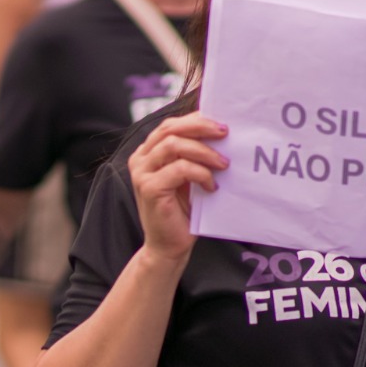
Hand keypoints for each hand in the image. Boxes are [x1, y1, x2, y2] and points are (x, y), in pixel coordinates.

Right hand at [128, 113, 228, 261]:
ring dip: (204, 151)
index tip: (221, 123)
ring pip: (174, 145)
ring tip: (223, 164)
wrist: (169, 247)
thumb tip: (219, 133)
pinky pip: (179, 169)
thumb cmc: (182, 212)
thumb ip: (193, 156)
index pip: (170, 125)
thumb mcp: (188, 177)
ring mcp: (142, 173)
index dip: (195, 120)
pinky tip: (211, 187)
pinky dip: (200, 174)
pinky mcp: (149, 188)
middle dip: (200, 127)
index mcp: (148, 153)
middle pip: (170, 129)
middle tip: (225, 133)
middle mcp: (140, 159)